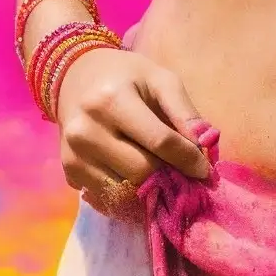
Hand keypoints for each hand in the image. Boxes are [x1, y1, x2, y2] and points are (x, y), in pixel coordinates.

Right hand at [56, 44, 210, 210]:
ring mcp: (74, 156)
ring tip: (164, 177)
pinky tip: (139, 180)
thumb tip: (206, 147)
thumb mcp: (160, 79)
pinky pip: (109, 199)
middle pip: (142, 172)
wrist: (75, 77)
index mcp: (110, 100)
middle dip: (170, 177)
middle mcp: (86, 131)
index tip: (205, 169)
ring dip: (151, 190)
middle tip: (186, 176)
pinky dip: (130, 197)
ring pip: (126, 192)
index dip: (189, 159)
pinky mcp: (70, 173)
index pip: (160, 142)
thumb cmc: (126, 77)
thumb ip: (185, 112)